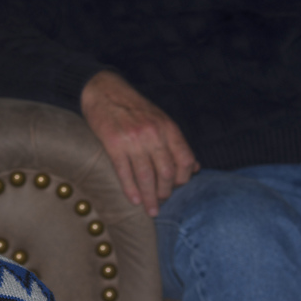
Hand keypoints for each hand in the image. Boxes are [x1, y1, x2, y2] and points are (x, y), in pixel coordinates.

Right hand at [80, 71, 198, 215]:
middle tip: (161, 203)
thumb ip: (176, 143)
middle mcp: (154, 135)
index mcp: (168, 128)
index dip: (184, 179)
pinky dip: (130, 189)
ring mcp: (133, 140)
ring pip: (146, 176)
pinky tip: (134, 200)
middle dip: (166, 192)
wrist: (104, 90)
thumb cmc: (133, 107)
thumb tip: (195, 167)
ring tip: (150, 210)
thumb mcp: (161, 119)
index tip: (177, 188)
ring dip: (149, 197)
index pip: (185, 160)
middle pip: (166, 172)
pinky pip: (125, 172)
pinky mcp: (113, 145)